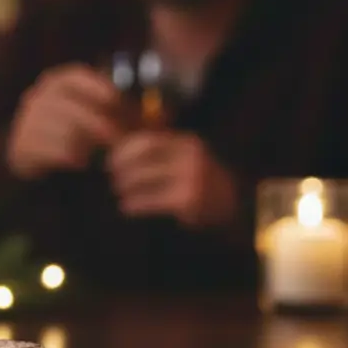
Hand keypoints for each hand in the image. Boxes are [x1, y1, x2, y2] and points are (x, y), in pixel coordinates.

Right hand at [7, 64, 119, 179]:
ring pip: (63, 130)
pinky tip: (82, 163)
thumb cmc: (74, 130)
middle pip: (72, 107)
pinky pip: (51, 150)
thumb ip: (117, 111)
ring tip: (100, 153)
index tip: (115, 101)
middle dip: (98, 123)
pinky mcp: (21, 145)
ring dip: (86, 143)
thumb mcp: (94, 113)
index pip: (75, 77)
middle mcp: (38, 97)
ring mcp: (27, 121)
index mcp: (56, 82)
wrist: (34, 154)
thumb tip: (144, 116)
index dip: (97, 87)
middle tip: (117, 139)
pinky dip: (70, 156)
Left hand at [107, 131, 237, 227]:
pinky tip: (127, 207)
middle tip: (111, 177)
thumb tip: (121, 151)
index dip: (125, 149)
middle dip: (122, 168)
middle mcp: (190, 156)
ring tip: (118, 194)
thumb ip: (162, 154)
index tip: (110, 158)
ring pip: (145, 179)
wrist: (237, 208)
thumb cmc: (203, 184)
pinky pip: (152, 200)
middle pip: (144, 157)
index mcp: (187, 143)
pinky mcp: (188, 200)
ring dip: (126, 187)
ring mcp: (190, 178)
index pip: (147, 139)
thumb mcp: (187, 161)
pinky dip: (135, 204)